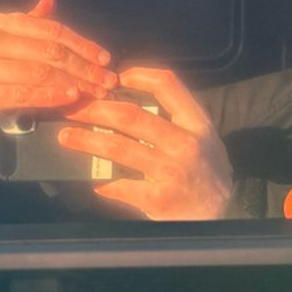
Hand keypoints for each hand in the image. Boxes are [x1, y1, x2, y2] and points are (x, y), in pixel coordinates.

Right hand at [0, 0, 117, 143]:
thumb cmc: (2, 76)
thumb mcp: (19, 48)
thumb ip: (35, 26)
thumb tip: (49, 0)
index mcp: (3, 24)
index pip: (52, 30)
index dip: (82, 44)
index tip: (105, 59)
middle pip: (49, 51)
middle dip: (83, 68)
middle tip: (106, 82)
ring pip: (38, 73)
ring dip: (72, 83)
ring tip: (94, 92)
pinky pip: (22, 94)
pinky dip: (49, 97)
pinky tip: (69, 99)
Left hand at [57, 67, 233, 220]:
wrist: (225, 215)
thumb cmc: (207, 175)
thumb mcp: (203, 139)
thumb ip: (173, 121)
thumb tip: (124, 105)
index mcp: (196, 123)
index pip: (167, 85)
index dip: (138, 75)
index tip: (114, 78)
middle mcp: (184, 143)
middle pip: (131, 116)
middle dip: (96, 109)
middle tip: (73, 108)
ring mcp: (171, 171)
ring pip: (120, 148)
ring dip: (87, 140)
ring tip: (66, 136)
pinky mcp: (159, 199)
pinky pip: (122, 186)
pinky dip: (103, 183)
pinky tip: (92, 182)